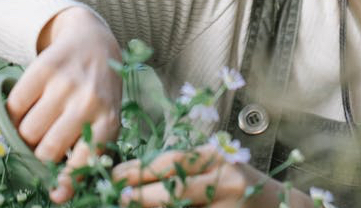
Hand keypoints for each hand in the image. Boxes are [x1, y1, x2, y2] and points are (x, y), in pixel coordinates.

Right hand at [6, 5, 122, 202]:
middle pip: (47, 150)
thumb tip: (59, 195)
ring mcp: (66, 83)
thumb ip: (88, 151)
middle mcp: (89, 101)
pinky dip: (14, 112)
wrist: (93, 42)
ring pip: (27, 131)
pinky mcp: (44, 67)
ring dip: (25, 134)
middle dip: (39, 155)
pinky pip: (14, 105)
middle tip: (41, 145)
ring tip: (37, 123)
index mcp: (109, 119)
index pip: (86, 160)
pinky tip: (28, 106)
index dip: (68, 182)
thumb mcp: (104, 118)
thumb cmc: (98, 91)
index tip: (56, 195)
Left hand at [112, 145, 314, 207]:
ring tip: (131, 206)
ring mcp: (226, 207)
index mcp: (218, 158)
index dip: (141, 169)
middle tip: (118, 196)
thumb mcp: (219, 167)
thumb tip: (139, 181)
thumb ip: (188, 171)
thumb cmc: (244, 186)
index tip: (116, 175)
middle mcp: (225, 180)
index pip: (173, 161)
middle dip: (141, 194)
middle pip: (174, 188)